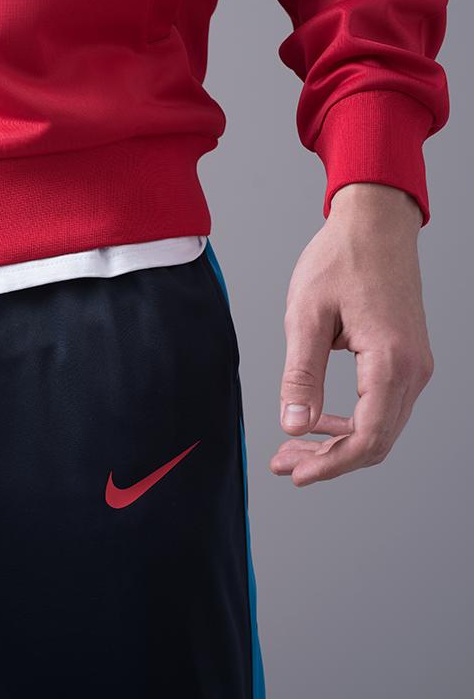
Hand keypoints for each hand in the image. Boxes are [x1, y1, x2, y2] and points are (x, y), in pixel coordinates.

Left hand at [270, 183, 433, 485]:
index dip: (331, 465)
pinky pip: (382, 406)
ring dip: (337, 444)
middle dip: (329, 461)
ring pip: (380, 426)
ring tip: (292, 449)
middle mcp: (413, 369)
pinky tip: (317, 422)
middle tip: (284, 465)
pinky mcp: (406, 358)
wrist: (375, 224)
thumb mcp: (306, 317)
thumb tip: (294, 426)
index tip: (294, 475)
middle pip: (376, 440)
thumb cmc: (340, 261)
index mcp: (390, 361)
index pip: (367, 437)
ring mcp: (414, 365)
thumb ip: (300, 376)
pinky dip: (350, 422)